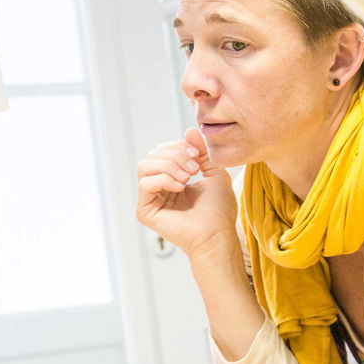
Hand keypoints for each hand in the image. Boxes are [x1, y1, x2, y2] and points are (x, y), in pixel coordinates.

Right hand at [135, 129, 238, 258]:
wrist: (218, 234)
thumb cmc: (219, 209)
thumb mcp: (214, 171)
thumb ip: (201, 151)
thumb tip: (188, 130)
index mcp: (172, 179)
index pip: (162, 151)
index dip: (178, 147)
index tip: (197, 156)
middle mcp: (158, 188)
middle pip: (152, 155)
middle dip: (174, 155)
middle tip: (194, 168)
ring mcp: (150, 199)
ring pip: (145, 165)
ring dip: (168, 165)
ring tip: (187, 177)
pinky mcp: (145, 211)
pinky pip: (145, 183)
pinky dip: (163, 179)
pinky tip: (180, 188)